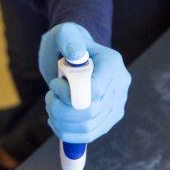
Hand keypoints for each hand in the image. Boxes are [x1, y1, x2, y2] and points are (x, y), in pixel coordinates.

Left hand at [39, 23, 130, 143]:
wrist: (74, 56)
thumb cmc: (68, 43)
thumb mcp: (65, 34)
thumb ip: (69, 40)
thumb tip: (75, 54)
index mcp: (112, 64)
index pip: (94, 91)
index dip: (68, 94)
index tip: (55, 84)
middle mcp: (120, 85)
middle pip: (90, 112)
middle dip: (61, 110)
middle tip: (49, 98)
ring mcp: (116, 104)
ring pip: (88, 128)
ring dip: (61, 122)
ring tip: (51, 107)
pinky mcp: (108, 119)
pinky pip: (89, 135)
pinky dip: (67, 133)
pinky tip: (56, 121)